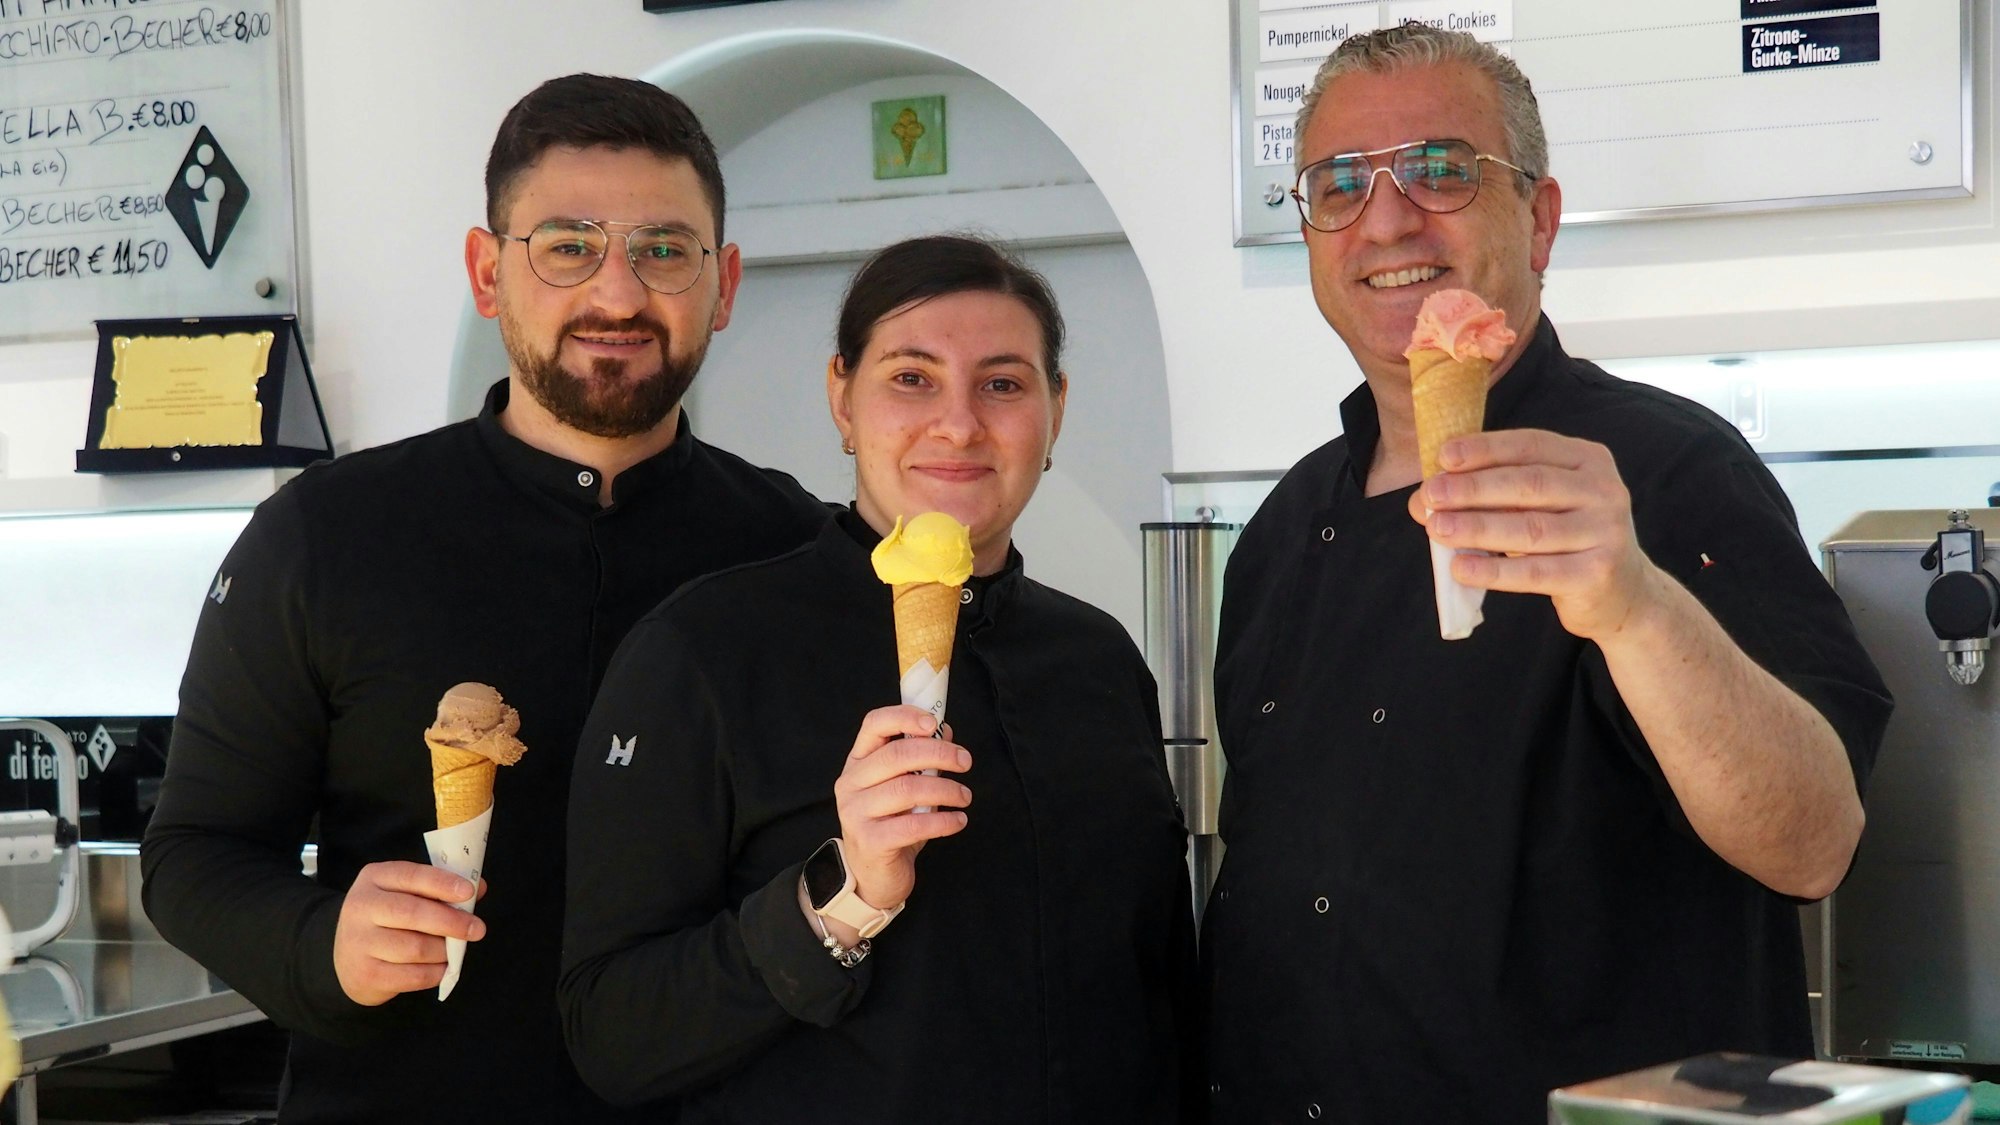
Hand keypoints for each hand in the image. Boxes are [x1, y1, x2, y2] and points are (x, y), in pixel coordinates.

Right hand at [331, 861, 485, 1005]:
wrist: (347, 959)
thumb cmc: (386, 920)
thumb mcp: (405, 894)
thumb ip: (438, 889)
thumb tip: (478, 887)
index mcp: (374, 878)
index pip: (410, 876)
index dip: (441, 883)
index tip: (469, 891)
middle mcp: (360, 907)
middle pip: (412, 912)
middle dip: (451, 921)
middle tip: (477, 929)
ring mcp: (359, 943)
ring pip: (415, 947)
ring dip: (444, 950)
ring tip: (455, 949)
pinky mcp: (366, 974)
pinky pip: (413, 975)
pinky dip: (436, 972)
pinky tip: (442, 967)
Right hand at [831, 705, 971, 911]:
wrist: (871, 876)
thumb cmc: (891, 824)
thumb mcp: (904, 786)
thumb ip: (920, 760)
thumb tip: (946, 732)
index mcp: (858, 762)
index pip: (874, 724)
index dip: (905, 716)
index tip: (935, 723)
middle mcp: (851, 783)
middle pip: (896, 755)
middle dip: (938, 754)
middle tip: (965, 762)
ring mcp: (856, 812)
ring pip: (907, 789)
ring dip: (945, 789)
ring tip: (964, 796)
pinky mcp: (870, 841)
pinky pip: (913, 825)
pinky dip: (943, 821)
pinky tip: (958, 821)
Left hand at [1409, 428, 1669, 640]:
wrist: (1622, 593)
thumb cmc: (1566, 540)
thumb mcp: (1536, 507)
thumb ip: (1489, 496)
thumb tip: (1422, 499)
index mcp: (1588, 460)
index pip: (1531, 446)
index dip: (1485, 449)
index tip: (1444, 457)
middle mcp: (1604, 490)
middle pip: (1529, 484)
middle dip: (1474, 488)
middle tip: (1431, 494)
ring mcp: (1605, 533)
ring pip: (1531, 529)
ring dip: (1477, 527)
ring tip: (1436, 528)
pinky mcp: (1597, 575)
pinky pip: (1536, 573)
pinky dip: (1494, 571)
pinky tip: (1460, 568)